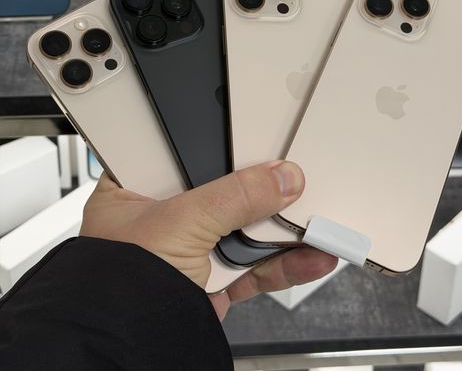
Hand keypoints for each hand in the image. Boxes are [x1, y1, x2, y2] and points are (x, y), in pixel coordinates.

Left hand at [80, 162, 336, 319]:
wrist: (122, 353)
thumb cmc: (114, 287)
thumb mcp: (180, 221)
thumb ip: (234, 196)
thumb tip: (281, 178)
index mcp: (139, 185)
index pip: (193, 151)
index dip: (230, 146)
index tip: (267, 142)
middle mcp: (165, 214)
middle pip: (226, 189)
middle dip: (266, 190)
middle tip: (299, 183)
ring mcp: (192, 247)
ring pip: (246, 229)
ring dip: (284, 229)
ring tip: (318, 223)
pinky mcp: (213, 278)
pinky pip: (255, 266)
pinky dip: (285, 263)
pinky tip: (310, 255)